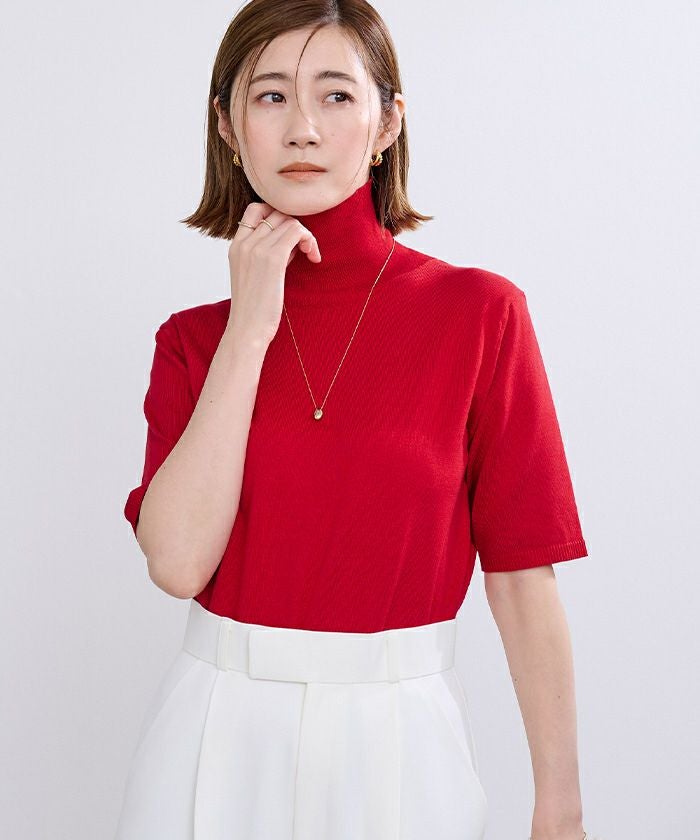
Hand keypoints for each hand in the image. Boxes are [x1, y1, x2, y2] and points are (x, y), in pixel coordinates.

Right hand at [226, 201, 321, 346]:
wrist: (247, 330)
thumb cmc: (254, 309)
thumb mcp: (254, 275)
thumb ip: (266, 254)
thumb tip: (290, 240)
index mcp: (235, 246)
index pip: (255, 209)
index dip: (277, 217)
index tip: (289, 240)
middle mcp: (244, 243)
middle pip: (276, 212)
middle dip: (294, 227)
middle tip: (303, 250)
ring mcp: (256, 249)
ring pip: (289, 220)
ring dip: (306, 235)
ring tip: (309, 255)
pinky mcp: (273, 259)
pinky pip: (297, 231)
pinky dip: (310, 241)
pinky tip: (314, 258)